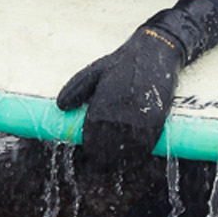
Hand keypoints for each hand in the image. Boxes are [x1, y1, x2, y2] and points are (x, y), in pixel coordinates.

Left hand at [56, 9, 189, 169]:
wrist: (155, 52)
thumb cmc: (122, 63)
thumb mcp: (94, 72)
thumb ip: (76, 89)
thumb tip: (61, 107)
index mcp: (100, 104)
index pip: (90, 138)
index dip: (89, 150)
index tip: (88, 156)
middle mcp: (118, 115)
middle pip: (107, 150)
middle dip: (102, 159)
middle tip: (100, 164)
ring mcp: (138, 119)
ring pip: (126, 152)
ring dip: (120, 160)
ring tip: (115, 164)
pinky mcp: (156, 120)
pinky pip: (145, 146)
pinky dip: (138, 155)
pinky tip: (133, 158)